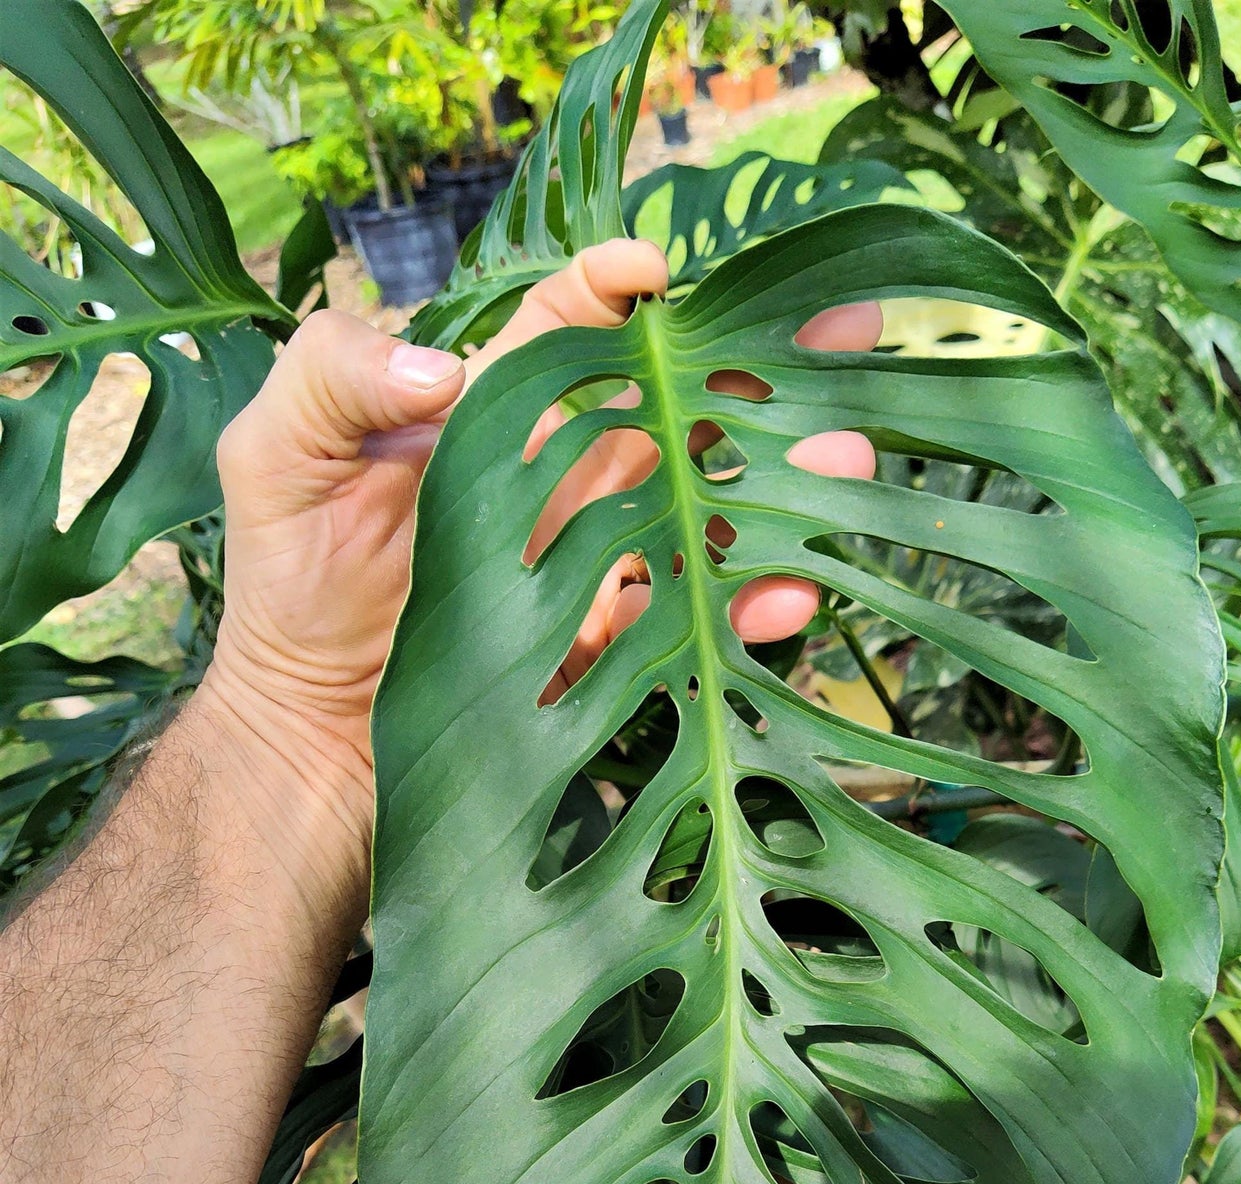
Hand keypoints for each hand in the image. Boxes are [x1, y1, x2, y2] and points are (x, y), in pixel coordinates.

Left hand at [204, 239, 879, 865]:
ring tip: (848, 455)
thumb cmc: (290, 591)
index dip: (620, 291)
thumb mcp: (275, 458)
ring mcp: (596, 559)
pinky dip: (749, 603)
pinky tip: (792, 590)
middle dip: (757, 363)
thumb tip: (445, 366)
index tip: (659, 273)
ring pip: (708, 501)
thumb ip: (335, 378)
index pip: (572, 327)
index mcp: (490, 411)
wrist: (312, 736)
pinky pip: (696, 613)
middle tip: (845, 333)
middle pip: (674, 401)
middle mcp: (559, 474)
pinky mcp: (614, 643)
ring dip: (783, 477)